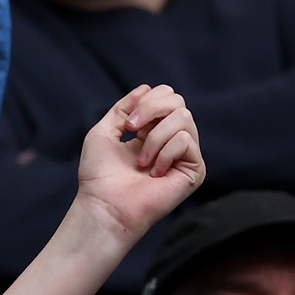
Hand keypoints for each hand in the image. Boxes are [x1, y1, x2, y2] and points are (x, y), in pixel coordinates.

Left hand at [72, 83, 203, 244]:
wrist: (105, 206)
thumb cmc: (99, 176)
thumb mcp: (104, 132)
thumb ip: (123, 108)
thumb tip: (146, 88)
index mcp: (151, 131)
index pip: (166, 96)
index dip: (148, 100)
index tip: (127, 123)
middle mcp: (171, 141)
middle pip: (178, 101)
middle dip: (152, 108)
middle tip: (131, 128)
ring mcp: (184, 155)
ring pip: (183, 117)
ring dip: (155, 136)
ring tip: (142, 161)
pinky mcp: (195, 169)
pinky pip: (186, 140)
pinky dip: (165, 153)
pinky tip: (155, 173)